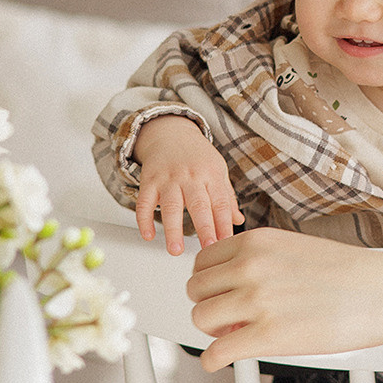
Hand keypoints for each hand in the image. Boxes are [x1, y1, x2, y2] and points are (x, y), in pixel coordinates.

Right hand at [133, 116, 241, 253]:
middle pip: (198, 205)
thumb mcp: (217, 171)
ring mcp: (168, 178)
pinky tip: (148, 236)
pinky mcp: (149, 180)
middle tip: (208, 248)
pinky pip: (144, 201)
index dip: (224, 224)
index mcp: (211, 175)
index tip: (226, 243)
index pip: (220, 203)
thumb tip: (238, 221)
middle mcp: (191, 176)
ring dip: (172, 229)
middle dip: (204, 228)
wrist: (171, 132)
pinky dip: (144, 219)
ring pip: (170, 206)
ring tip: (175, 250)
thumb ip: (226, 197)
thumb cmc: (197, 156)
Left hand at [186, 228, 382, 371]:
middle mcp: (250, 267)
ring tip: (233, 336)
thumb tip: (230, 289)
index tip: (219, 294)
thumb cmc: (350, 274)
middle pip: (196, 290)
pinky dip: (212, 361)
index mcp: (256, 242)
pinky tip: (221, 361)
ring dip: (213, 332)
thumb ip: (258, 263)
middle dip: (209, 306)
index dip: (209, 282)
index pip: (202, 261)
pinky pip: (215, 353)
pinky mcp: (267, 337)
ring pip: (201, 318)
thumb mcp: (294, 249)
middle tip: (227, 318)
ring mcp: (257, 301)